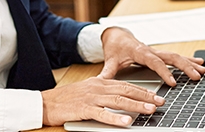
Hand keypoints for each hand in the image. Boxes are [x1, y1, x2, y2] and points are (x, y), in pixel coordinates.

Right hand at [41, 77, 164, 125]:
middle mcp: (97, 87)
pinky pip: (102, 114)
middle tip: (160, 102)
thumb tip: (121, 98)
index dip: (143, 91)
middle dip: (145, 97)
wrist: (44, 103)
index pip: (126, 85)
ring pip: (118, 100)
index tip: (156, 96)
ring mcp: (91, 97)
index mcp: (100, 82)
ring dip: (136, 106)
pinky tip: (127, 122)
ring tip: (150, 111)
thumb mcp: (87, 92)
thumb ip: (104, 94)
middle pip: (126, 90)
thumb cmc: (65, 100)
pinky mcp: (83, 109)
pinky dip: (116, 118)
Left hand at [98, 27, 204, 86]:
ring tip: (203, 71)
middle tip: (196, 76)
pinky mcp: (160, 53)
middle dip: (185, 67)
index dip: (164, 72)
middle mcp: (151, 50)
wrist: (117, 35)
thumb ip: (107, 72)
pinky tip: (199, 63)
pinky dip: (188, 60)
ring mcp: (157, 51)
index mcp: (140, 51)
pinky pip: (176, 56)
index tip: (173, 82)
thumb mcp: (109, 60)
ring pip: (177, 56)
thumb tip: (100, 81)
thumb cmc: (115, 47)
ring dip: (190, 63)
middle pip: (171, 57)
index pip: (155, 62)